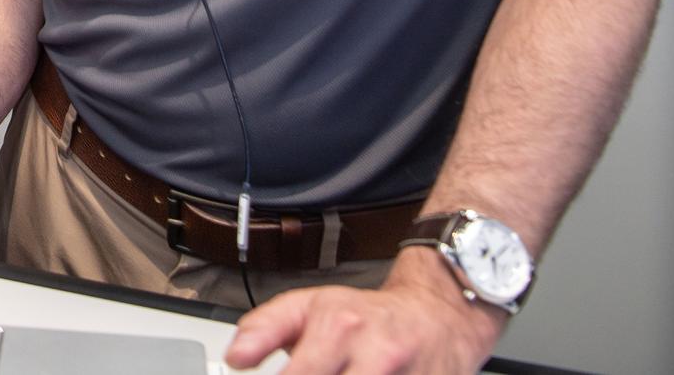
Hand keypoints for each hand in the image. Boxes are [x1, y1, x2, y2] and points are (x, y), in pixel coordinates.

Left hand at [224, 250, 506, 373]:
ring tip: (339, 374)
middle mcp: (374, 352)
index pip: (299, 374)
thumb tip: (235, 356)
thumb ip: (265, 328)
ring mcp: (405, 374)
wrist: (438, 316)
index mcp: (337, 326)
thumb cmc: (369, 317)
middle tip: (313, 374)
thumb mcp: (309, 306)